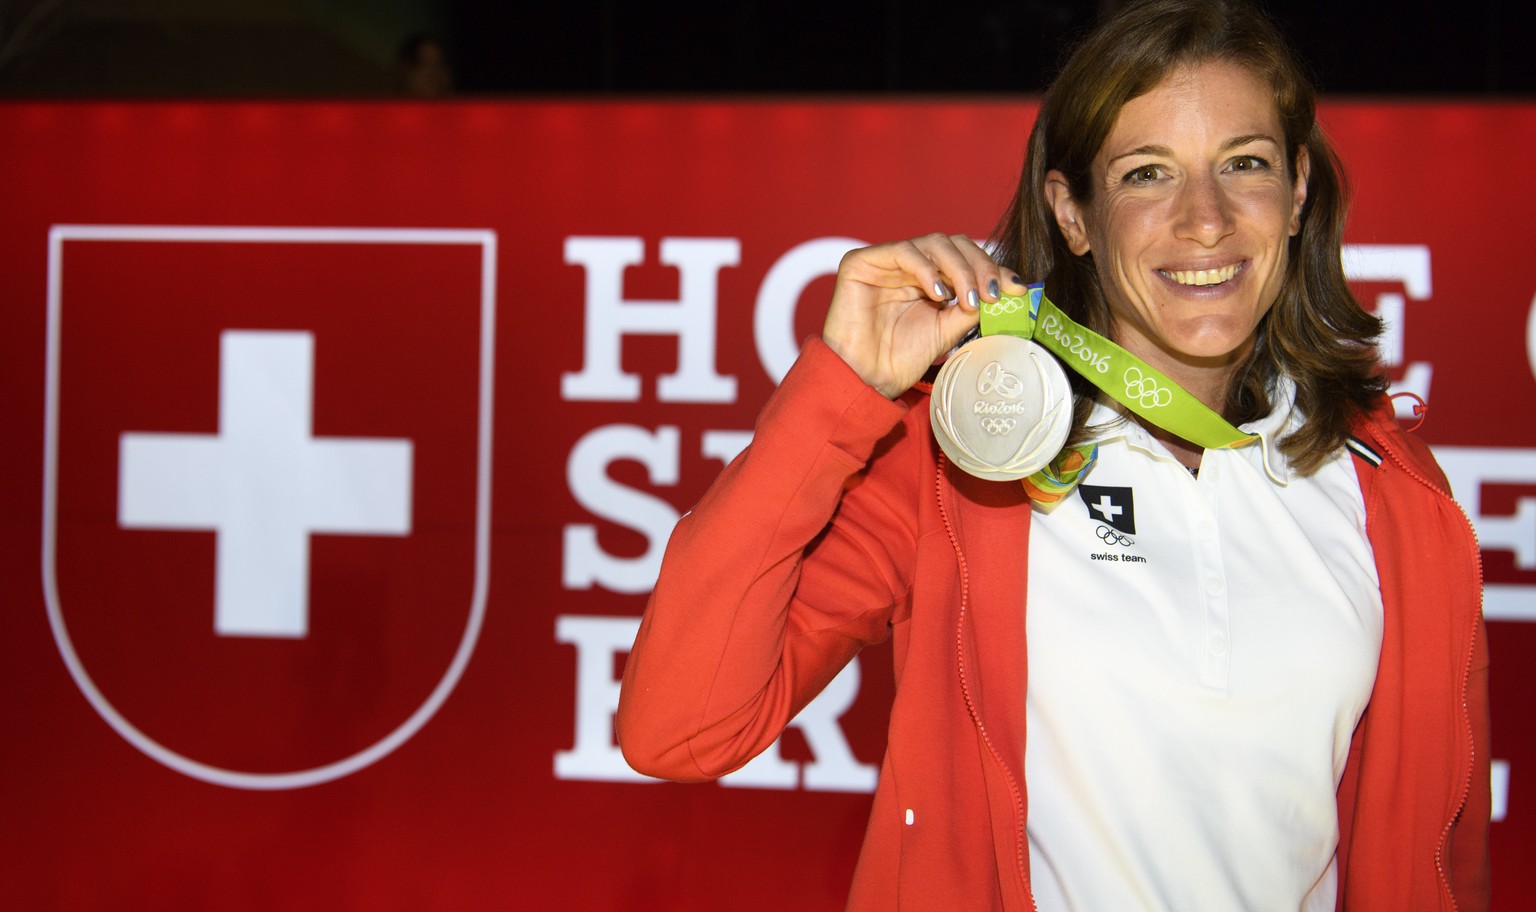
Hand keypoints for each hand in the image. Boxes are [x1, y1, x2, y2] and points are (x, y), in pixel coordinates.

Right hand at [822, 233, 1017, 398]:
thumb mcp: (947, 330)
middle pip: (954, 244)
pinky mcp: (861, 262)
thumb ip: (970, 307)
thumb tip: (1003, 288)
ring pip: (933, 243)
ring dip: (959, 269)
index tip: (1016, 288)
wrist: (866, 380)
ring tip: (968, 300)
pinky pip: (902, 251)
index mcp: (928, 278)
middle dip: (980, 266)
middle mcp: (908, 265)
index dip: (992, 268)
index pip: (965, 258)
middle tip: (993, 294)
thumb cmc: (900, 359)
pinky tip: (938, 295)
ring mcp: (885, 261)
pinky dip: (926, 269)